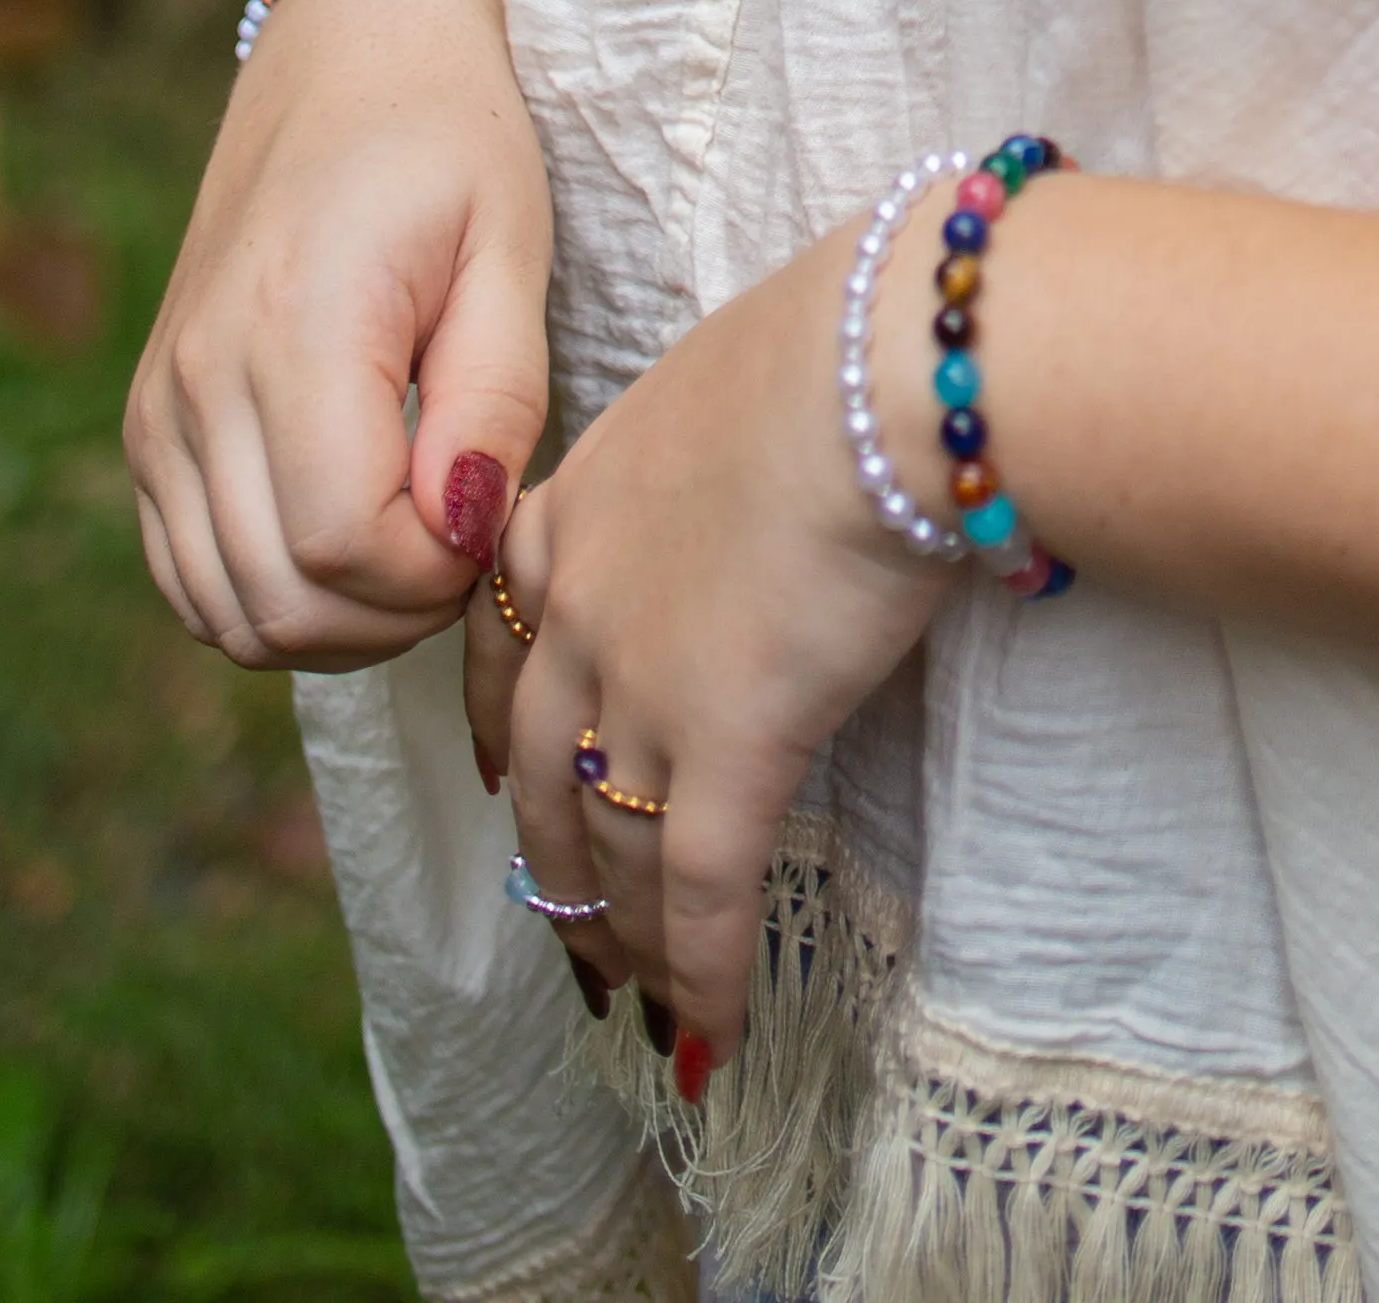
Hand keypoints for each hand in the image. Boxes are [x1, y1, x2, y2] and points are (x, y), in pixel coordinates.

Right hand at [126, 0, 550, 669]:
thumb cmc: (452, 142)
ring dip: (334, 622)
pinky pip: (189, 577)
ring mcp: (159, 409)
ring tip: (418, 541)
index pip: (343, 546)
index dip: (436, 573)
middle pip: (281, 600)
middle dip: (393, 613)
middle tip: (467, 541)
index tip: (496, 513)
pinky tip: (349, 542)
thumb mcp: (509, 247)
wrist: (346, 53)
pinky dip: (271, 597)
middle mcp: (200, 379)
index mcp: (292, 324)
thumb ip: (493, 398)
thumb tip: (461, 531)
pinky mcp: (148, 424)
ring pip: (228, 611)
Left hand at [465, 219, 946, 1072]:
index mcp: (574, 508)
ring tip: (650, 1004)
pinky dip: (703, 975)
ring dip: (633, 939)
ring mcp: (641, 687)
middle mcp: (580, 608)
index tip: (497, 782)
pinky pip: (705, 893)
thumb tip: (760, 479)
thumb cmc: (842, 344)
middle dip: (558, 869)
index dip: (496, 730)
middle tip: (580, 935)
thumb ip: (707, 464)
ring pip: (615, 850)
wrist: (882, 364)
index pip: (499, 646)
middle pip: (543, 773)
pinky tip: (714, 1034)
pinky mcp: (728, 748)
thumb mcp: (729, 385)